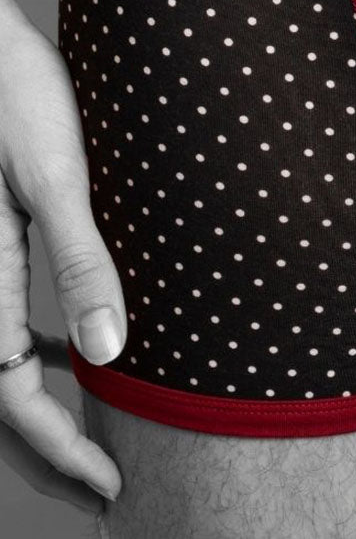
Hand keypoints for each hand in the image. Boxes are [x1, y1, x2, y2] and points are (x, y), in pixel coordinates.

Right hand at [0, 0, 124, 514]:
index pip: (14, 394)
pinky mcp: (4, 240)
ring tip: (104, 430)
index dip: (60, 449)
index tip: (113, 485)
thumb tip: (110, 352)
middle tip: (113, 478)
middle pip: (8, 389)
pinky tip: (87, 347)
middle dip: (55, 443)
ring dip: (53, 401)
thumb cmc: (18, 101)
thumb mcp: (58, 181)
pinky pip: (17, 317)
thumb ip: (81, 261)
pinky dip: (51, 348)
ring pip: (12, 358)